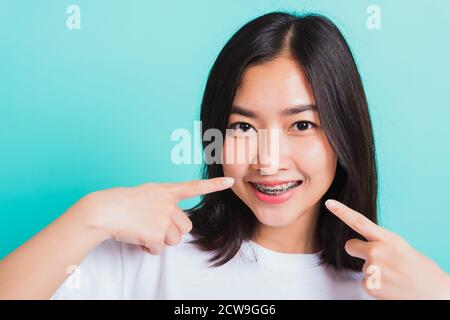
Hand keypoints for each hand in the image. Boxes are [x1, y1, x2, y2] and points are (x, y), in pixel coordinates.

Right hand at [75, 177, 233, 254]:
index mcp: (166, 191)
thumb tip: (171, 221)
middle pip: (185, 227)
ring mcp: (163, 217)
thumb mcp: (146, 195)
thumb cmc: (121, 203)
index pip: (194, 187)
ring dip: (160, 241)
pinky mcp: (156, 233)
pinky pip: (160, 249)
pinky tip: (137, 238)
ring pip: (174, 240)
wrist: (104, 210)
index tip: (229, 182)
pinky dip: (148, 248)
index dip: (213, 185)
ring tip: (143, 231)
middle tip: (153, 228)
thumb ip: (163, 203)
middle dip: (171, 233)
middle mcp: (168, 203)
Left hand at [325, 199, 449, 299]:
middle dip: (358, 250)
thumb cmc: (422, 271)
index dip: (342, 211)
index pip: (359, 221)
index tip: (329, 203)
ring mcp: (372, 269)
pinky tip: (390, 287)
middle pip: (350, 245)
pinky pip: (365, 283)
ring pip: (362, 268)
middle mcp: (377, 251)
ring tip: (393, 278)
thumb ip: (384, 245)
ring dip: (374, 273)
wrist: (434, 294)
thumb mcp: (403, 249)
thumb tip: (371, 248)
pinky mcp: (370, 285)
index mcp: (389, 239)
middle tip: (376, 259)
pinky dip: (375, 286)